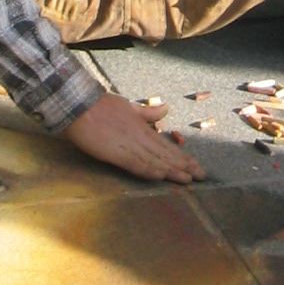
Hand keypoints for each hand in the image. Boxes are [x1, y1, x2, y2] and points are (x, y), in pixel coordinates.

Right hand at [64, 92, 205, 183]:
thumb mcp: (129, 107)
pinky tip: (161, 176)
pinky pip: (135, 163)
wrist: (80, 104)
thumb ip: (147, 113)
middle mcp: (140, 137)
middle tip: (202, 176)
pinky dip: (148, 170)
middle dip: (184, 166)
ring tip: (189, 179)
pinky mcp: (116, 152)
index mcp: (142, 127)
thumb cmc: (102, 106)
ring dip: (172, 170)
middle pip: (165, 154)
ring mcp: (128, 145)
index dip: (182, 156)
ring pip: (155, 160)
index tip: (197, 165)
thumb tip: (166, 109)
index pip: (166, 145)